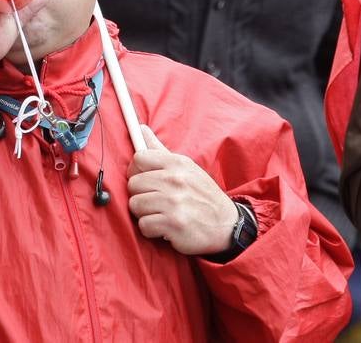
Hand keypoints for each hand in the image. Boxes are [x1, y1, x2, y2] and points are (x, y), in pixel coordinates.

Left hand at [126, 125, 235, 256]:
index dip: (137, 171)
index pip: (139, 158)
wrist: (227, 225)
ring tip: (161, 214)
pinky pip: (144, 225)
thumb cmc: (202, 195)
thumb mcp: (187, 169)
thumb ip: (160, 151)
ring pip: (135, 205)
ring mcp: (174, 202)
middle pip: (133, 184)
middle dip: (141, 195)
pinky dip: (152, 230)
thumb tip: (141, 129)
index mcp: (177, 163)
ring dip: (145, 213)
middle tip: (156, 202)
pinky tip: (164, 228)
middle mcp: (175, 180)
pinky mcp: (173, 224)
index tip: (145, 181)